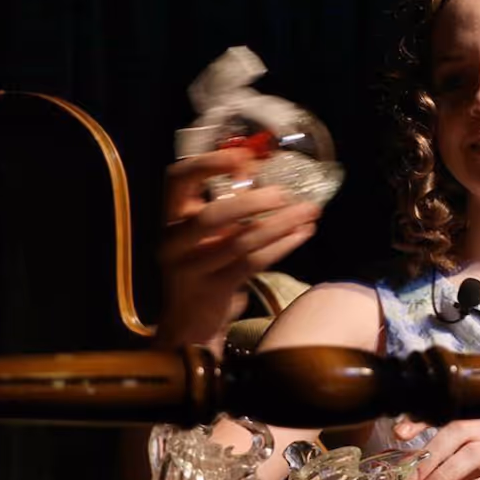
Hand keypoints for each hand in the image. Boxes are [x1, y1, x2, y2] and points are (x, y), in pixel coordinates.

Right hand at [157, 148, 320, 352]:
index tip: (245, 155)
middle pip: (212, 215)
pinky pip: (252, 263)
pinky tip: (302, 235)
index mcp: (171, 219)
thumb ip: (227, 206)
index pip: (178, 179)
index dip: (209, 163)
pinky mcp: (212, 290)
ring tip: (308, 212)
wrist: (190, 324)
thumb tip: (257, 168)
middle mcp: (174, 242)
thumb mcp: (209, 235)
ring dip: (279, 224)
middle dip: (252, 201)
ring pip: (240, 241)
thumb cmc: (206, 268)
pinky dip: (281, 246)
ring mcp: (190, 269)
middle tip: (285, 193)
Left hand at [395, 417, 479, 479]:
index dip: (424, 419)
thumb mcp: (460, 472)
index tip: (400, 433)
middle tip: (412, 476)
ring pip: (472, 454)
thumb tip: (409, 460)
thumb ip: (440, 462)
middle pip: (462, 429)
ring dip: (441, 476)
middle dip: (432, 452)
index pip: (452, 413)